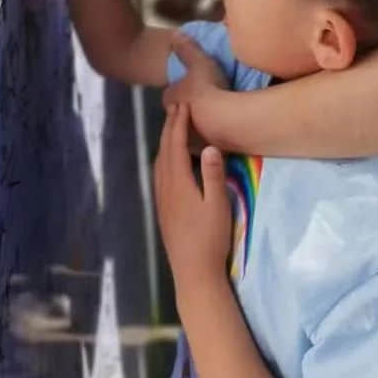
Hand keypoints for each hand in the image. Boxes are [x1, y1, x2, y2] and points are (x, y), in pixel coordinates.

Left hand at [154, 104, 231, 292]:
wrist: (194, 272)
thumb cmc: (211, 239)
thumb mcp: (218, 205)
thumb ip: (214, 175)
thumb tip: (210, 145)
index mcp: (179, 183)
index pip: (176, 145)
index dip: (179, 124)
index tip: (184, 105)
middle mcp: (165, 188)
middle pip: (164, 151)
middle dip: (170, 128)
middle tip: (176, 108)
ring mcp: (162, 200)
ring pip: (159, 163)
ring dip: (165, 142)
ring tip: (172, 129)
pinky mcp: (163, 211)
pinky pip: (159, 175)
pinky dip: (163, 159)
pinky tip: (169, 163)